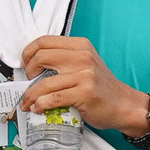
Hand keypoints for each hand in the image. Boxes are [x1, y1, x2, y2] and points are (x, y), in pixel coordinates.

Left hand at [18, 34, 146, 133]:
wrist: (123, 104)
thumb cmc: (101, 87)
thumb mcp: (85, 64)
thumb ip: (64, 60)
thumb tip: (34, 66)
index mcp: (80, 46)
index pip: (44, 41)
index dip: (28, 52)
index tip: (25, 64)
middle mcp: (82, 57)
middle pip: (40, 57)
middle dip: (28, 71)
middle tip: (27, 82)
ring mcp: (84, 75)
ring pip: (44, 83)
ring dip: (30, 95)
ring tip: (27, 103)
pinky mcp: (84, 93)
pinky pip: (53, 98)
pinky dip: (40, 104)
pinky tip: (38, 108)